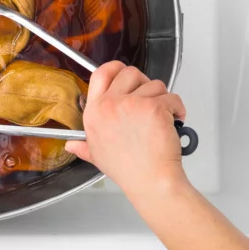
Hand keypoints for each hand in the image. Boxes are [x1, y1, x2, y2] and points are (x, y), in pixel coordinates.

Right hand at [65, 61, 188, 199]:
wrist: (150, 181)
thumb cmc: (127, 169)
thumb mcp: (96, 155)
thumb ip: (82, 146)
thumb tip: (71, 145)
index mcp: (94, 112)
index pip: (100, 73)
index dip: (114, 68)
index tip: (123, 73)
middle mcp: (110, 104)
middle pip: (129, 73)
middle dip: (143, 82)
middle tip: (149, 98)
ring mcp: (132, 104)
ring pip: (154, 84)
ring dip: (162, 98)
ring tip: (163, 116)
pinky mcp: (154, 107)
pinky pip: (171, 97)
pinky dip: (177, 108)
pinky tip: (175, 121)